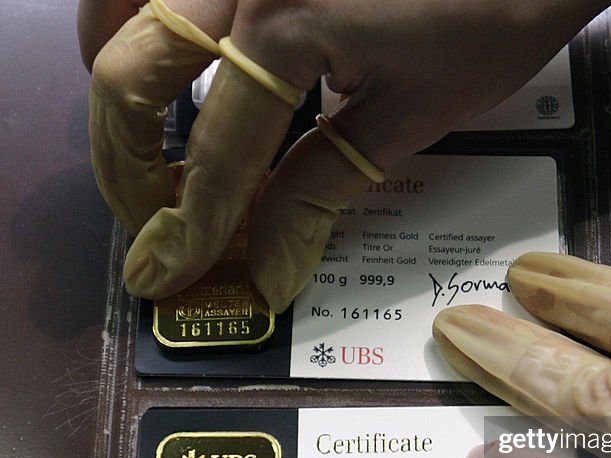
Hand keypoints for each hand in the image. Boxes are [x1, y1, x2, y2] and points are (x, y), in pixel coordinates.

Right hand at [80, 0, 610, 308]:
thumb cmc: (496, 13)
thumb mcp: (412, 116)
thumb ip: (320, 190)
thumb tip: (264, 266)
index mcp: (285, 22)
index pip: (215, 154)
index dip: (185, 229)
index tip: (160, 278)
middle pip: (126, 73)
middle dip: (126, 164)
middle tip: (151, 220)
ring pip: (115, 5)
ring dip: (117, 84)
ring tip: (144, 145)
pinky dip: (133, 19)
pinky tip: (163, 61)